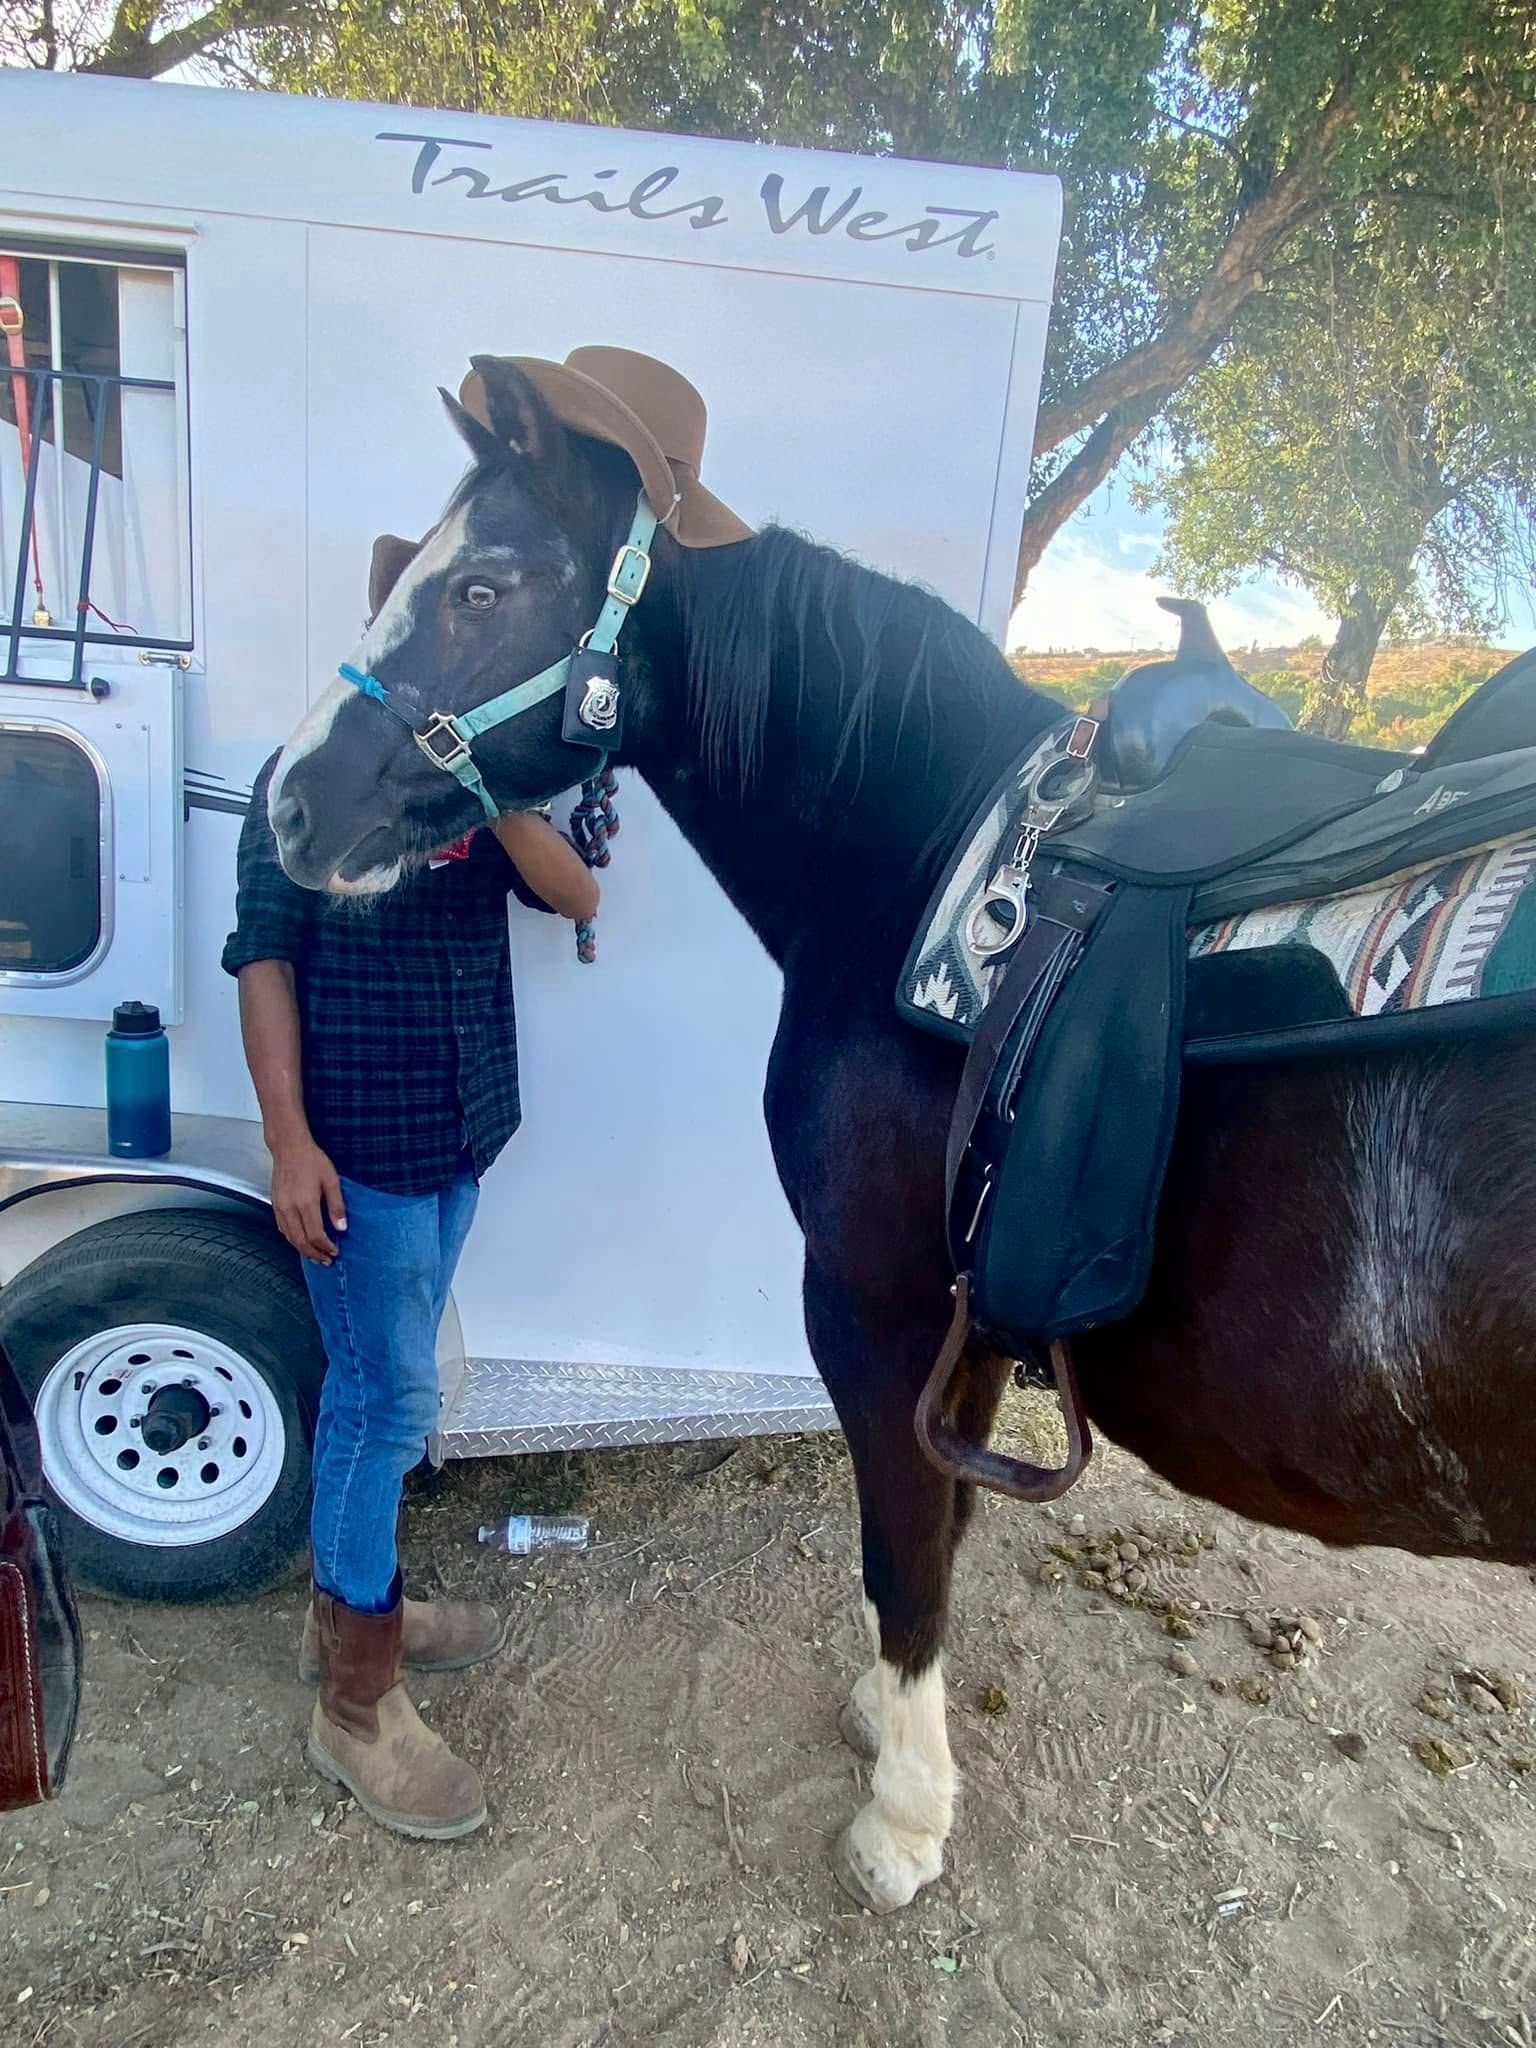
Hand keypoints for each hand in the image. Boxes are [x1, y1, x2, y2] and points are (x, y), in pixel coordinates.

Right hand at [270, 1134, 347, 1263]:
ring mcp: (280, 1208)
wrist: (289, 1148)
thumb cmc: (312, 1161)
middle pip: (301, 1241)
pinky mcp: (274, 1205)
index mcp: (306, 1203)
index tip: (335, 1251)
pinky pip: (283, 1229)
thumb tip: (342, 1228)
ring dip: (303, 1250)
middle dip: (315, 1254)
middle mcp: (290, 1209)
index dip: (326, 1247)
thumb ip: (336, 1206)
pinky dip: (293, 1239)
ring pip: (290, 1238)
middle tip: (326, 1260)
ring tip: (316, 1256)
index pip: (316, 1235)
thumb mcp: (331, 1181)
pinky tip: (301, 1241)